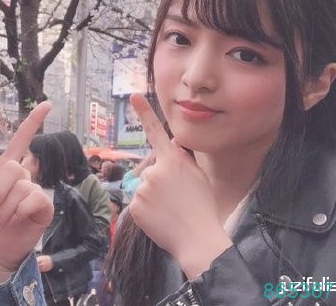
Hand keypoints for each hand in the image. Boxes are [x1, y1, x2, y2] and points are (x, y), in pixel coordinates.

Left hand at [0, 101, 53, 287]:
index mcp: (6, 170)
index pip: (21, 140)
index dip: (34, 121)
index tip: (48, 103)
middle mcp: (23, 177)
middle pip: (13, 166)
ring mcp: (34, 190)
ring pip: (21, 184)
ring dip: (4, 207)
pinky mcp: (43, 206)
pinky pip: (32, 197)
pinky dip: (17, 211)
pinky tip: (12, 222)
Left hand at [128, 93, 231, 278]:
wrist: (197, 238)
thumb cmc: (202, 207)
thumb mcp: (198, 176)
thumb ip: (183, 158)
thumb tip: (172, 143)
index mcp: (173, 161)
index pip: (156, 132)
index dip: (144, 112)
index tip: (133, 96)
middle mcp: (154, 171)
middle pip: (152, 170)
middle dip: (160, 180)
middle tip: (177, 198)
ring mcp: (143, 188)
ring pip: (144, 187)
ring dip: (154, 196)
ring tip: (171, 210)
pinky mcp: (134, 206)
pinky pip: (138, 203)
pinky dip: (147, 210)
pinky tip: (161, 218)